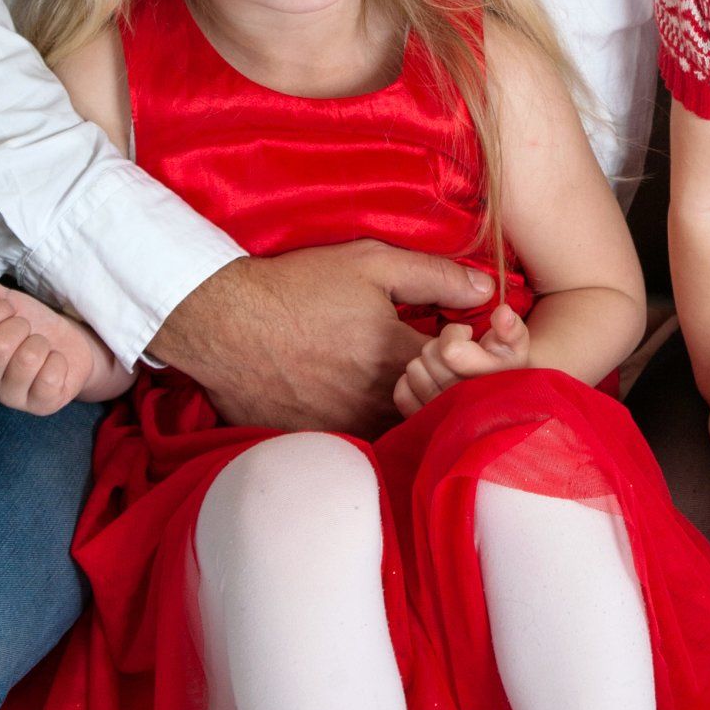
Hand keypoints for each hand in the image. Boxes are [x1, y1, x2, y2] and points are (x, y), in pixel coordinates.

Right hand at [0, 274, 130, 414]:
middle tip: (28, 330)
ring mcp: (9, 398)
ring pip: (27, 359)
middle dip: (22, 327)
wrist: (67, 344)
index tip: (11, 310)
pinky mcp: (39, 406)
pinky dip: (59, 361)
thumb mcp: (6, 302)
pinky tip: (54, 363)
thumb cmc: (30, 325)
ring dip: (41, 343)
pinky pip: (50, 377)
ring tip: (40, 347)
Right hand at [155, 241, 494, 432]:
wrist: (222, 323)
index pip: (464, 370)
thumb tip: (487, 292)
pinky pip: (362, 446)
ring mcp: (347, 426)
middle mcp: (378, 400)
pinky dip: (373, 429)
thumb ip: (435, 276)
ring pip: (401, 431)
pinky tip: (361, 404)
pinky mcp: (318, 442)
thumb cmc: (297, 287)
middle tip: (436, 368)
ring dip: (411, 413)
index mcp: (398, 356)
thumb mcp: (371, 263)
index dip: (472, 358)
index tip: (460, 345)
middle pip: (436, 407)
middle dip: (447, 389)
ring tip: (400, 386)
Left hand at [393, 304, 530, 414]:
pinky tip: (429, 380)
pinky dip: (409, 382)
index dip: (455, 332)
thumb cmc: (507, 364)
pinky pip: (402, 393)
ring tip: (444, 367)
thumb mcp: (516, 344)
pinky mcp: (426, 424)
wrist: (502, 402)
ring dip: (425, 363)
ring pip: (413, 371)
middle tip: (456, 352)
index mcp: (489, 379)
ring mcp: (444, 416)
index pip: (450, 349)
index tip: (467, 333)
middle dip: (440, 346)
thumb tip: (502, 313)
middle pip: (429, 355)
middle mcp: (465, 402)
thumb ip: (510, 328)